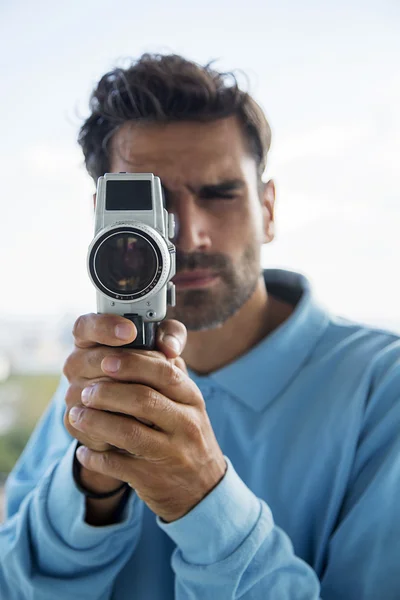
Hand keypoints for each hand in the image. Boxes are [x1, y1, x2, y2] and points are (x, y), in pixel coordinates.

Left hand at [63, 313, 186, 494]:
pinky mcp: (154, 479)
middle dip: (108, 392)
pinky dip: (95, 457)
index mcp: (191, 398)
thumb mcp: (187, 402)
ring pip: (128, 433)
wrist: (203, 487)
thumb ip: (168, 373)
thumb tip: (145, 339)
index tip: (106, 360)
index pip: (164, 373)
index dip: (133, 364)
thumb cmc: (186, 433)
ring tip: (76, 414)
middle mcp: (186, 424)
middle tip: (86, 390)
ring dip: (96, 422)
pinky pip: (118, 465)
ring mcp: (171, 453)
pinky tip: (83, 450)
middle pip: (144, 400)